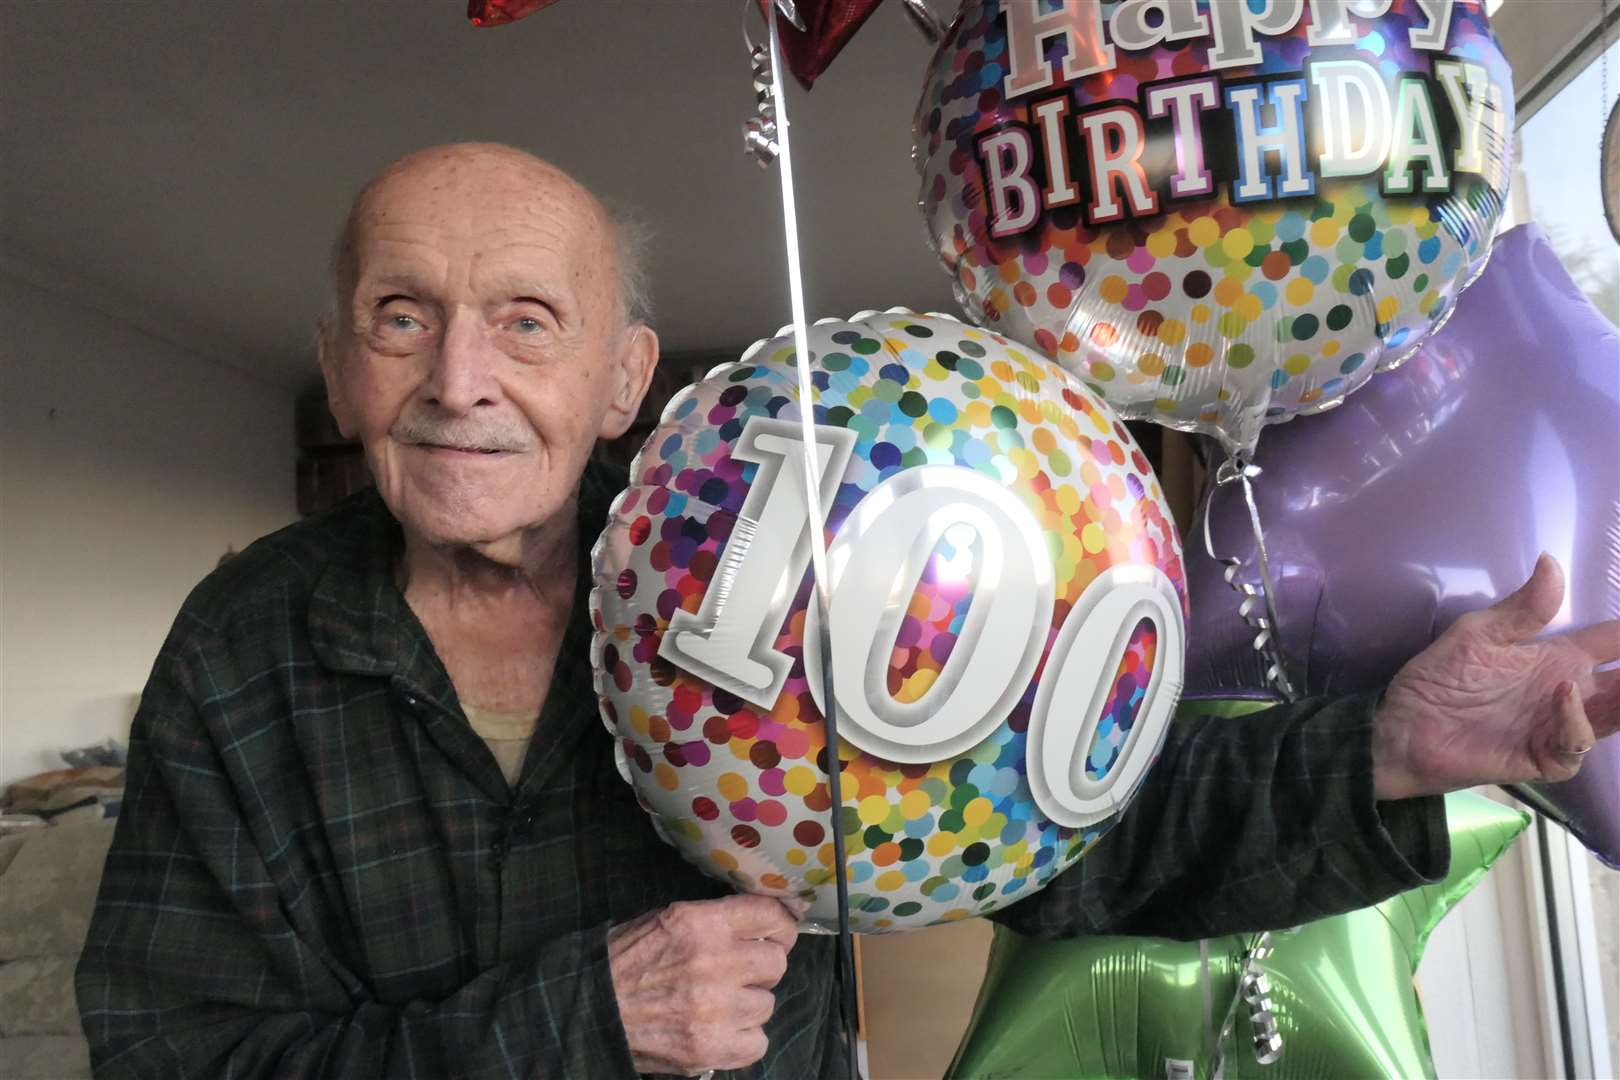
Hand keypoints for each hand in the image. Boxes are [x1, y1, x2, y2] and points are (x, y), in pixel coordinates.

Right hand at [607, 894, 798, 1075]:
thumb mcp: (668, 919)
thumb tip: (761, 922)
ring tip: (719, 1004)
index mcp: (701, 924)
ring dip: (748, 1004)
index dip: (781, 925)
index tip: (779, 933)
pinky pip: (758, 1042)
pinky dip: (742, 1038)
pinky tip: (719, 1029)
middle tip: (739, 973)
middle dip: (760, 967)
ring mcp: (716, 1009)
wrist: (592, 1010)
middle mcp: (715, 963)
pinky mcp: (712, 1048)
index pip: (769, 916)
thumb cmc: (627, 960)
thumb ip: (715, 920)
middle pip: (776, 962)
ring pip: (766, 1004)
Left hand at [1373, 554, 1619, 800]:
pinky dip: (1576, 724)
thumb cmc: (1438, 679)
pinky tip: (1565, 696)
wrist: (1402, 729)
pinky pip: (1574, 744)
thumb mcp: (1478, 635)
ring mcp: (1558, 727)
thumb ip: (1521, 608)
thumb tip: (1552, 561)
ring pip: (1614, 715)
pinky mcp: (1543, 757)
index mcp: (1556, 658)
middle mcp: (1567, 692)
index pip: (1611, 641)